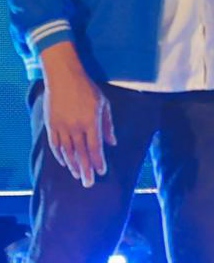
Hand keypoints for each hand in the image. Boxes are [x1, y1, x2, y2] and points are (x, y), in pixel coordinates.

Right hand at [36, 56, 111, 188]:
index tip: (102, 172)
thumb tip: (113, 143)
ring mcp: (61, 127)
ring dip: (73, 165)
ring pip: (67, 151)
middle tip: (89, 184)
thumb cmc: (88, 90)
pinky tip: (66, 163)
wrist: (64, 78)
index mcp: (91, 122)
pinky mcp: (51, 125)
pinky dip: (60, 156)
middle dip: (86, 169)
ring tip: (78, 176)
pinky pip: (55, 145)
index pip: (95, 147)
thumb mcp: (104, 104)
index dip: (99, 161)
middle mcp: (75, 127)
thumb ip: (108, 125)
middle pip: (81, 153)